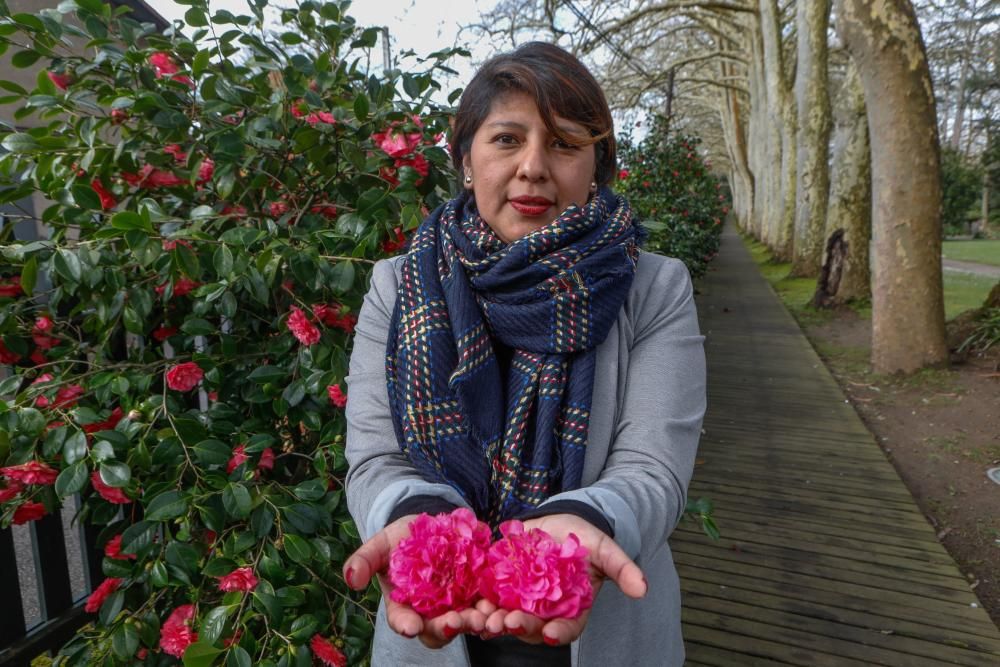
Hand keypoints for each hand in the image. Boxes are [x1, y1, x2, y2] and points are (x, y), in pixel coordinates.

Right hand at [342, 515, 487, 648]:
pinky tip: (497, 605)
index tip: (411, 626)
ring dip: (473, 623)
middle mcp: (430, 611)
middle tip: (454, 622)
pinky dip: (492, 609)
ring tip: (480, 617)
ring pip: (464, 622)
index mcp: (403, 605)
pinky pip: (487, 606)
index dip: (405, 624)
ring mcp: (455, 604)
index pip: (402, 620)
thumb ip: (364, 560)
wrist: (431, 525)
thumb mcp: (381, 544)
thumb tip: (351, 579)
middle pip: (437, 629)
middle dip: (445, 628)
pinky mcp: (478, 592)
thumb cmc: (400, 539)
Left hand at [476, 513, 646, 645]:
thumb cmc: (586, 540)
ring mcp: (521, 601)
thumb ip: (622, 569)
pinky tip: (468, 603)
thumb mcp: (606, 550)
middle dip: (518, 627)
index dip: (559, 632)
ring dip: (491, 622)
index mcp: (572, 610)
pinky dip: (478, 604)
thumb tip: (642, 589)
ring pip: (505, 619)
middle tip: (505, 624)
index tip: (550, 633)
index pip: (567, 628)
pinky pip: (488, 599)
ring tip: (481, 620)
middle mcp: (545, 611)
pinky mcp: (501, 586)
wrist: (560, 522)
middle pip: (531, 626)